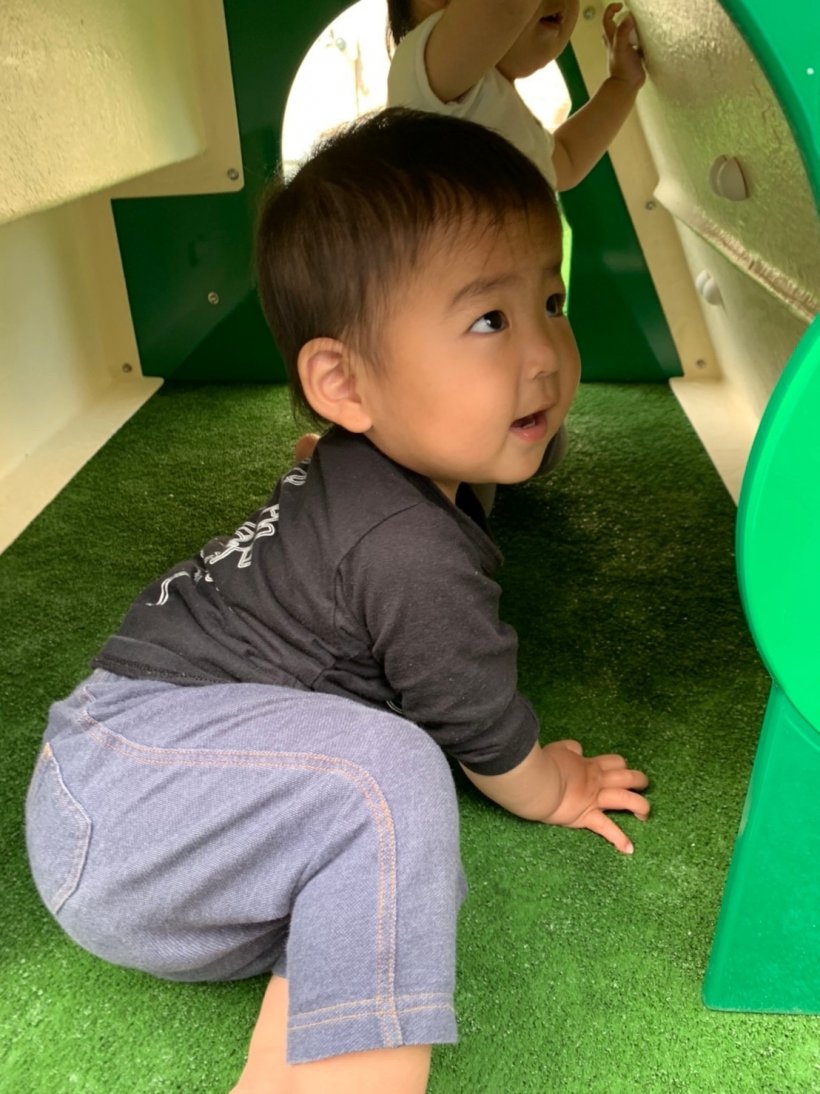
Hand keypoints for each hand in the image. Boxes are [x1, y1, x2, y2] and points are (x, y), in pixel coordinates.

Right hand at [542, 739, 649, 853]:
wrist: (537, 782)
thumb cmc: (543, 765)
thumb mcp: (557, 750)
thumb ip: (569, 749)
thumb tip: (577, 749)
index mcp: (590, 766)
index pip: (614, 762)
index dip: (622, 766)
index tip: (622, 771)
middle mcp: (597, 781)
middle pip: (627, 777)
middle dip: (639, 780)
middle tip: (642, 786)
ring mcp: (594, 799)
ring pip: (626, 799)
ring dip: (640, 806)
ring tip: (644, 815)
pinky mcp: (587, 816)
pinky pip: (607, 828)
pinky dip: (619, 839)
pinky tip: (629, 849)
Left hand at [602, 3, 645, 89]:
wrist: (627, 87)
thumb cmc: (622, 69)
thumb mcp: (621, 48)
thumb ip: (623, 32)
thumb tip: (628, 17)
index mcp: (611, 39)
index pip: (607, 20)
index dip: (611, 10)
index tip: (620, 6)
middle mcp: (616, 43)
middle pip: (615, 26)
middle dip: (621, 17)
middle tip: (633, 14)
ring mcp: (625, 50)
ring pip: (627, 34)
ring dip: (633, 28)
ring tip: (642, 25)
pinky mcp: (634, 56)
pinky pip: (637, 44)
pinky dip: (642, 40)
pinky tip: (649, 39)